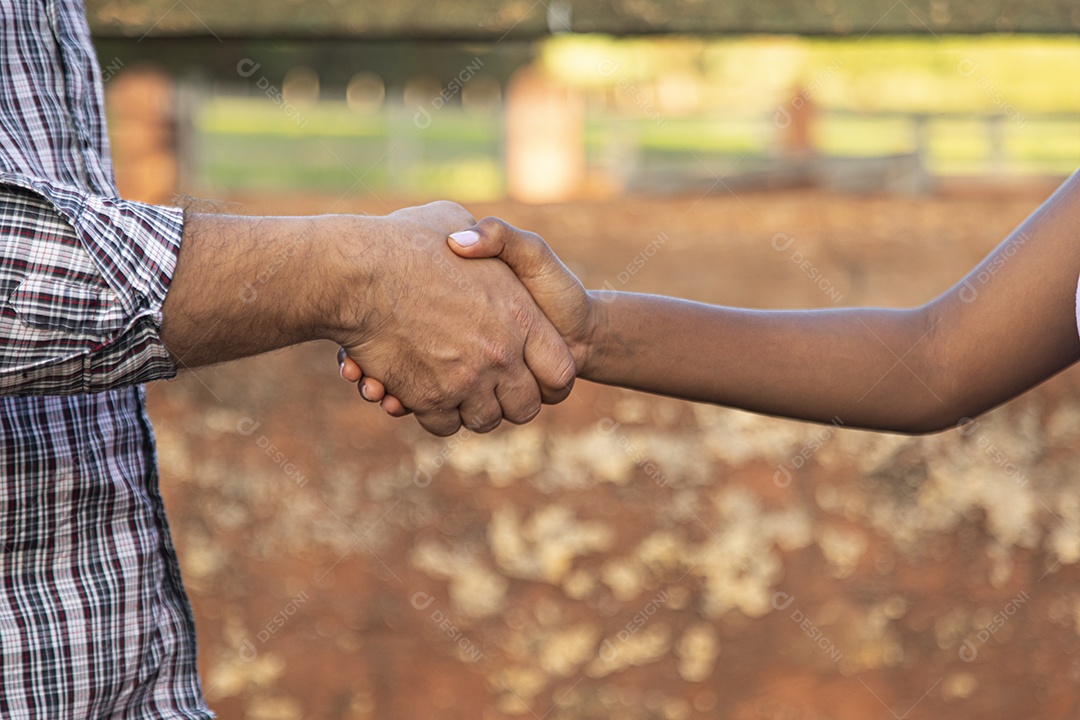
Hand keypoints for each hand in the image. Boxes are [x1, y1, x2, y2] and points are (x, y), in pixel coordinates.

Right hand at [333, 202, 575, 435]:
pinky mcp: (429, 397)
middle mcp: (500, 354)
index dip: (550, 380)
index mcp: (521, 316)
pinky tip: (424, 394)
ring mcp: (466, 379)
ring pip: (483, 420)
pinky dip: (435, 415)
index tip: (533, 377)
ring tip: (456, 389)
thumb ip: (478, 235)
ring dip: (471, 410)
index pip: (560, 372)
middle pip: (524, 408)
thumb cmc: (403, 242)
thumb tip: (476, 242)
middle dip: (509, 403)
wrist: (357, 272)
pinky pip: (444, 424)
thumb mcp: (454, 221)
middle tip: (491, 388)